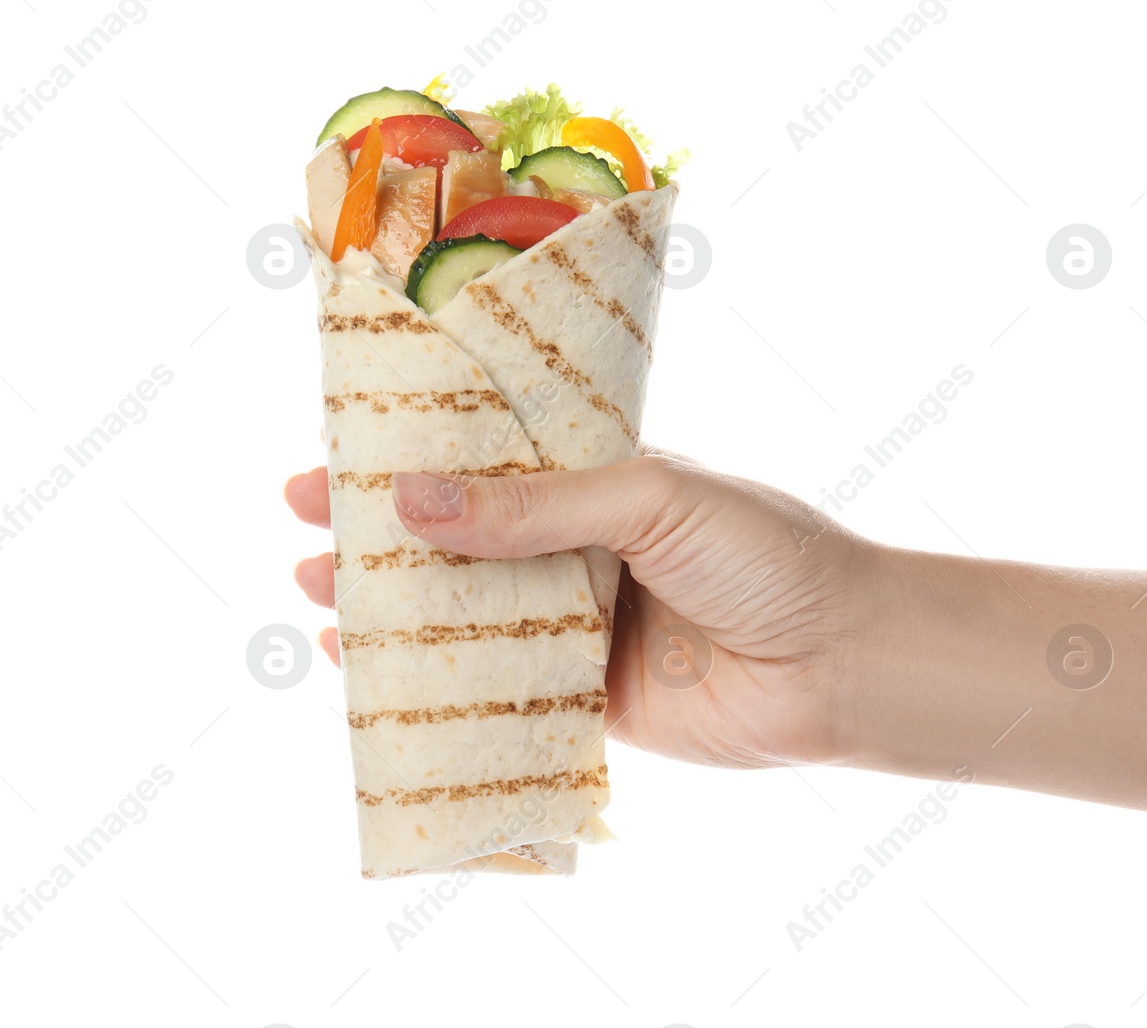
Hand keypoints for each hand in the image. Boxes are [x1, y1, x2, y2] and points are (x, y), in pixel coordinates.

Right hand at [284, 452, 879, 769]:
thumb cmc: (768, 554)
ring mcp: (576, 625)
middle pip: (457, 536)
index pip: (484, 456)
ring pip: (463, 613)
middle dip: (378, 529)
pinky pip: (493, 690)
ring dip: (389, 605)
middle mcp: (576, 548)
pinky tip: (371, 676)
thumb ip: (534, 505)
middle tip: (300, 521)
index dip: (410, 452)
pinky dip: (432, 684)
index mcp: (595, 479)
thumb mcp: (650, 499)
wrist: (846, 664)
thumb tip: (412, 498)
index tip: (336, 445)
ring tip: (313, 594)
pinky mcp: (583, 701)